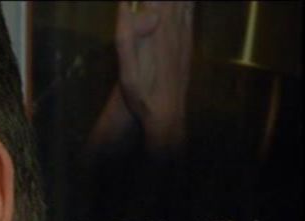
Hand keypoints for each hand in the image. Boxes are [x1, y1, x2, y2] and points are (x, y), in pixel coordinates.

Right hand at [115, 1, 193, 153]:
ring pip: (184, 5)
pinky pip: (190, 18)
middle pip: (172, 1)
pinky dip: (187, 6)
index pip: (155, 0)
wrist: (167, 114)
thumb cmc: (142, 96)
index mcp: (157, 33)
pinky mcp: (187, 47)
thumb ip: (125, 37)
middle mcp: (173, 32)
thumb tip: (125, 6)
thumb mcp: (126, 71)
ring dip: (177, 0)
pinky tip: (186, 3)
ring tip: (166, 0)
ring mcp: (184, 38)